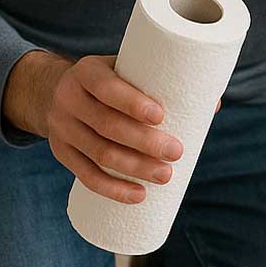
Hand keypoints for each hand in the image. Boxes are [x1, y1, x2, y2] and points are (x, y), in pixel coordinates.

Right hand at [3, 51, 182, 203]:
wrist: (53, 92)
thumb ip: (163, 83)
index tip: (161, 117)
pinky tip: (138, 195)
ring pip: (99, 153)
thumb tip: (212, 105)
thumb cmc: (109, 82)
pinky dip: (113, 189)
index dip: (132, 103)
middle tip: (177, 152)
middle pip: (106, 125)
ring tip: (166, 175)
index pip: (106, 87)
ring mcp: (61, 128)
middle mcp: (68, 99)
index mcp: (86, 72)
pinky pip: (85, 176)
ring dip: (134, 168)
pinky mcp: (61, 153)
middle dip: (144, 142)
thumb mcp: (125, 71)